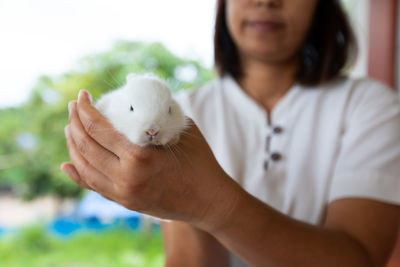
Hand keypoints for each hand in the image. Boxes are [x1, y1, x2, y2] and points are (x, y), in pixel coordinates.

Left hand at [61, 90, 240, 230]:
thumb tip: (139, 97)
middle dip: (74, 123)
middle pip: (85, 147)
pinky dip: (78, 173)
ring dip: (73, 145)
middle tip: (73, 107)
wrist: (210, 201)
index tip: (82, 95)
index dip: (85, 110)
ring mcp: (123, 194)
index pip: (98, 129)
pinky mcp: (125, 203)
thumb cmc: (200, 162)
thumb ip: (158, 114)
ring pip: (85, 168)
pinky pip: (93, 187)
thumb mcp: (181, 131)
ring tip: (70, 128)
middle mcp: (125, 178)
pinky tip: (68, 164)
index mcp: (138, 157)